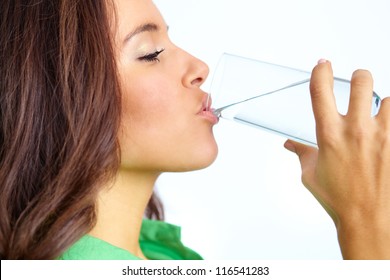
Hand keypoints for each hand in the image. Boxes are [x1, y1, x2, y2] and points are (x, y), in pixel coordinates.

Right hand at [284, 60, 389, 258]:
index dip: (320, 70)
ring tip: (379, 116)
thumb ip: (301, 154)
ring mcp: (382, 136)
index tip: (323, 64)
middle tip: (359, 83)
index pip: (320, 91)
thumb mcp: (311, 176)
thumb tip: (291, 145)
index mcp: (329, 135)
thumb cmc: (339, 199)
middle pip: (362, 81)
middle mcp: (356, 130)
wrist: (369, 220)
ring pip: (389, 99)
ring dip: (383, 104)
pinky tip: (386, 133)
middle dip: (360, 77)